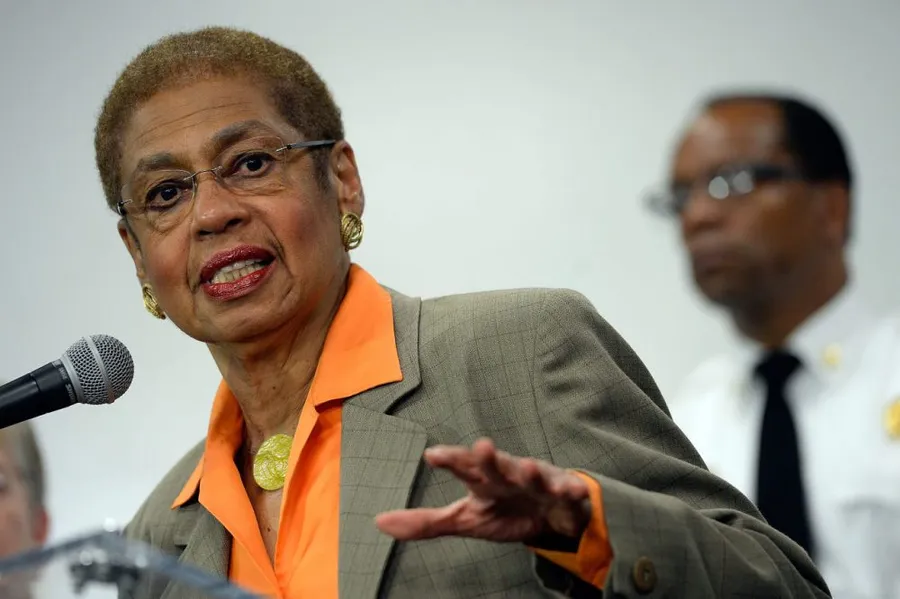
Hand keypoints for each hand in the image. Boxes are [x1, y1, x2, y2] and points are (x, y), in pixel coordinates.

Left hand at [375, 438, 591, 543]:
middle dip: (490, 457)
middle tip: (482, 446)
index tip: (431, 455)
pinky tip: (571, 489)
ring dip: (531, 471)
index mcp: (482, 480)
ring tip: (529, 469)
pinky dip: (570, 489)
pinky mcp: (563, 492)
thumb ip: (425, 522)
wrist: (550, 516)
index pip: (462, 467)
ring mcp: (537, 481)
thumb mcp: (464, 520)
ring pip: (533, 473)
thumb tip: (378, 522)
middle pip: (497, 464)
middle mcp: (507, 473)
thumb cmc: (503, 510)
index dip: (450, 460)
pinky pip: (568, 490)